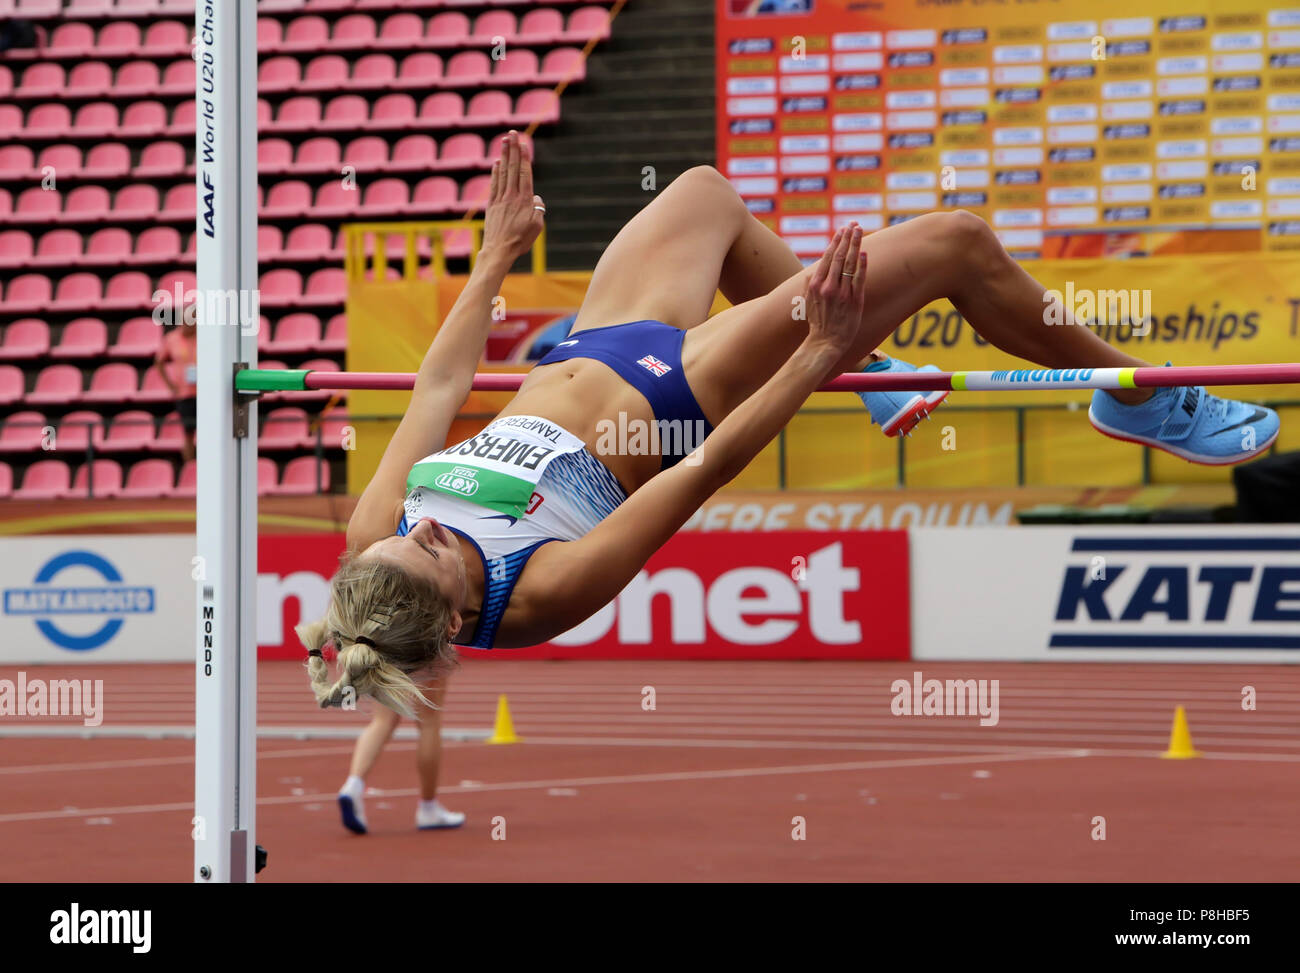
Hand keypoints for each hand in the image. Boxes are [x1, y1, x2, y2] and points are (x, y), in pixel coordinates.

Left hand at [481, 131, 544, 260]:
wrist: (499, 250)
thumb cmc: (520, 240)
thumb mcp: (537, 226)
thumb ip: (538, 209)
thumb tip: (536, 198)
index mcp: (525, 200)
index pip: (524, 173)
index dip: (523, 157)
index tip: (523, 143)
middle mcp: (512, 196)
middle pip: (513, 168)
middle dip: (513, 149)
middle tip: (512, 133)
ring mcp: (500, 199)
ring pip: (503, 173)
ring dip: (504, 155)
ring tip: (504, 141)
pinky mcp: (492, 205)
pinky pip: (494, 184)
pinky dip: (495, 172)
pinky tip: (496, 163)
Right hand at [804, 223, 866, 353]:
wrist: (825, 343)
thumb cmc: (818, 323)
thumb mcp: (806, 302)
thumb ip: (808, 285)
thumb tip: (811, 272)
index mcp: (815, 285)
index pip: (827, 257)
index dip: (836, 241)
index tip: (842, 230)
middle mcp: (828, 286)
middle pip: (839, 256)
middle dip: (847, 238)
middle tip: (853, 225)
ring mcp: (841, 293)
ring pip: (849, 264)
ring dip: (855, 245)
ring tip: (860, 231)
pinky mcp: (854, 301)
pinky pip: (859, 279)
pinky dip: (862, 265)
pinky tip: (864, 253)